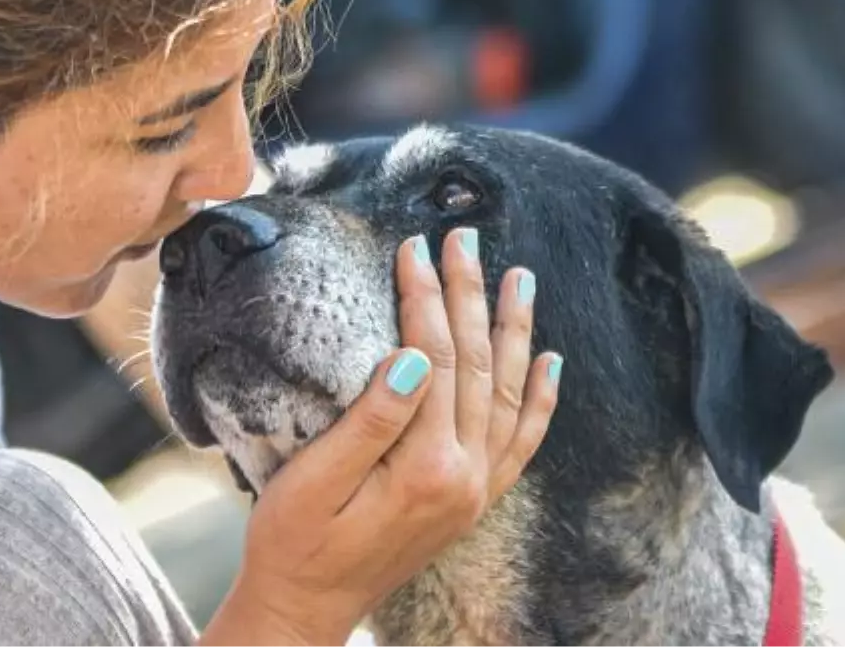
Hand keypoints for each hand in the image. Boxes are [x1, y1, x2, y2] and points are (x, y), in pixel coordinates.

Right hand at [201, 228, 560, 645]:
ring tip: (520, 277)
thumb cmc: (294, 542)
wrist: (305, 607)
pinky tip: (550, 362)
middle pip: (476, 365)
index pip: (433, 358)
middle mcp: (464, 477)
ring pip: (509, 393)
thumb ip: (369, 420)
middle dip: (470, 295)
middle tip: (464, 239)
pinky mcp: (473, 499)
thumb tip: (412, 357)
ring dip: (515, 331)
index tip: (413, 247)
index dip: (423, 298)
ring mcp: (476, 490)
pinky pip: (522, 441)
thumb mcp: (313, 481)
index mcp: (423, 467)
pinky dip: (540, 399)